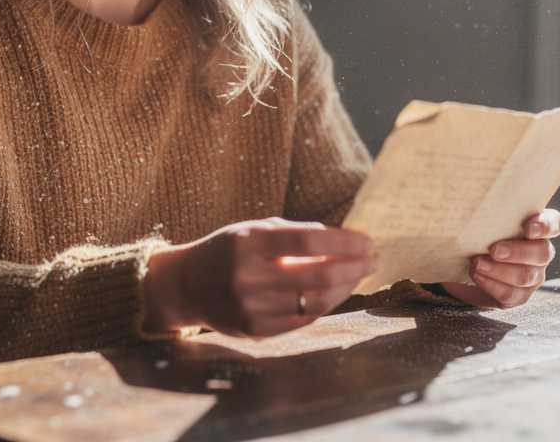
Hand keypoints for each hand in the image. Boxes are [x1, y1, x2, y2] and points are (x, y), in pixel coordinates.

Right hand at [143, 218, 378, 337]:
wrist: (185, 285)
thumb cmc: (226, 251)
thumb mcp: (253, 230)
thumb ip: (294, 233)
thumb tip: (341, 238)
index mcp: (249, 242)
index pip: (310, 240)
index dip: (345, 240)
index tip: (367, 240)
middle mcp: (250, 276)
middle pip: (319, 274)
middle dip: (355, 266)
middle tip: (373, 260)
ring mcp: (252, 306)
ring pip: (317, 301)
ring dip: (346, 288)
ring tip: (358, 276)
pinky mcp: (256, 329)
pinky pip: (303, 320)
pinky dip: (326, 305)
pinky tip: (336, 293)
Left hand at [440, 209, 559, 308]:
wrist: (464, 267)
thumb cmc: (477, 236)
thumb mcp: (483, 221)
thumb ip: (487, 211)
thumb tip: (468, 194)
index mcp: (537, 230)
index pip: (555, 224)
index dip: (546, 226)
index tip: (528, 228)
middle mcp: (540, 253)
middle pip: (543, 253)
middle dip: (518, 252)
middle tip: (494, 249)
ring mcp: (532, 277)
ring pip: (526, 276)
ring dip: (499, 270)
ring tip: (476, 263)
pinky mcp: (518, 297)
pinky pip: (510, 294)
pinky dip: (491, 284)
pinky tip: (477, 275)